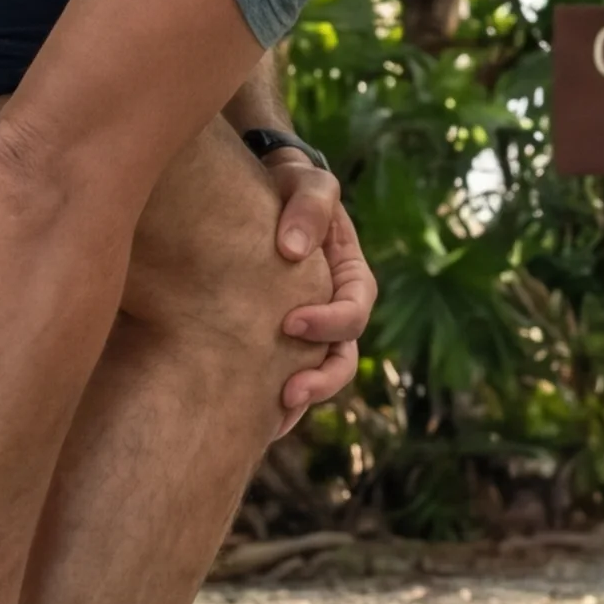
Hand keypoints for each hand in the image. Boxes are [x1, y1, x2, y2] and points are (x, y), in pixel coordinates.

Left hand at [265, 152, 375, 425]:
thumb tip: (292, 250)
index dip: (330, 323)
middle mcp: (333, 309)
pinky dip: (269, 399)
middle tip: (289, 392)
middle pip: (342, 357)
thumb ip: (309, 206)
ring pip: (315, 375)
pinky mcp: (275, 340)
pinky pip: (280, 374)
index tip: (291, 322)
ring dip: (300, 400)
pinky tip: (249, 421)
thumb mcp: (307, 183)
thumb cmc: (287, 184)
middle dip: (322, 380)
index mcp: (350, 277)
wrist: (253, 193)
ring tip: (273, 417)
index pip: (354, 310)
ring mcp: (307, 329)